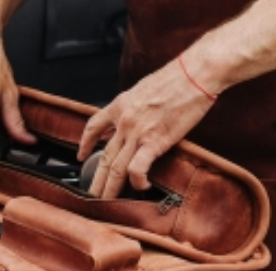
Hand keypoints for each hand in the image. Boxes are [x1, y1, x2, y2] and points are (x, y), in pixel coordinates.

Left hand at [78, 58, 214, 197]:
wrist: (193, 74)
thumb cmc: (176, 78)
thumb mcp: (144, 88)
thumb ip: (134, 105)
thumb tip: (135, 116)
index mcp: (120, 104)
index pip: (93, 126)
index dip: (85, 143)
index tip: (81, 155)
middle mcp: (124, 120)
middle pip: (104, 156)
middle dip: (96, 178)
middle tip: (90, 193)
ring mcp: (137, 132)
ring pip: (116, 167)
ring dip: (109, 187)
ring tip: (105, 201)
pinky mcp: (155, 141)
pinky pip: (137, 168)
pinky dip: (137, 181)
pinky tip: (140, 187)